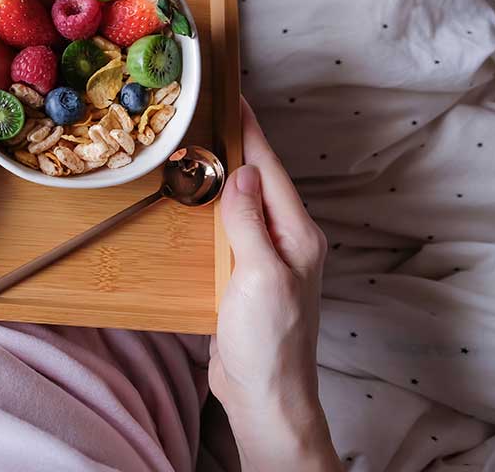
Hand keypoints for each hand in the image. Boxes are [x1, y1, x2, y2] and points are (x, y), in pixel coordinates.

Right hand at [209, 98, 337, 469]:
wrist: (264, 396)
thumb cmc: (268, 341)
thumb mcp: (259, 275)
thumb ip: (249, 222)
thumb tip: (240, 172)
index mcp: (297, 235)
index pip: (271, 171)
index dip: (252, 133)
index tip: (234, 98)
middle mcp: (286, 240)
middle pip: (259, 181)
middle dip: (237, 145)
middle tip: (207, 112)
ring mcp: (266, 258)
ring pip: (243, 202)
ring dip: (223, 173)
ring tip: (197, 144)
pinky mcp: (245, 275)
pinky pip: (231, 228)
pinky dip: (214, 205)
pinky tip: (197, 200)